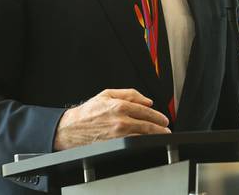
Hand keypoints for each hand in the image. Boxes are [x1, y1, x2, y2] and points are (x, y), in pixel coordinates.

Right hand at [52, 89, 170, 150]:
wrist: (72, 128)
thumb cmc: (88, 112)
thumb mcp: (107, 94)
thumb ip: (129, 94)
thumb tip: (147, 101)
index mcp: (119, 106)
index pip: (146, 111)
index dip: (158, 116)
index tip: (164, 119)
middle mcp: (120, 120)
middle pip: (147, 125)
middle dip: (160, 128)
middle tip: (166, 129)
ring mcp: (118, 134)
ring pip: (142, 136)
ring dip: (154, 137)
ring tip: (160, 136)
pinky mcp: (115, 144)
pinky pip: (133, 144)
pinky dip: (142, 143)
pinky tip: (146, 141)